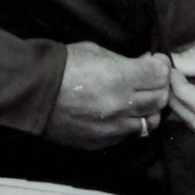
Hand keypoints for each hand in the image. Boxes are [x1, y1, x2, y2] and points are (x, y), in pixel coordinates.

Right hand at [45, 41, 170, 149]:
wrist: (33, 93)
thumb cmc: (62, 65)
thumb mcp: (94, 51)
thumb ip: (123, 61)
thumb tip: (144, 64)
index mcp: (119, 78)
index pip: (159, 75)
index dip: (162, 66)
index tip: (158, 62)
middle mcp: (121, 106)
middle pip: (160, 99)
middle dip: (160, 85)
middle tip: (152, 78)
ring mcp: (113, 128)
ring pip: (150, 121)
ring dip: (150, 108)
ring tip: (139, 98)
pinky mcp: (103, 142)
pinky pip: (129, 135)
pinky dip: (132, 123)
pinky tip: (122, 113)